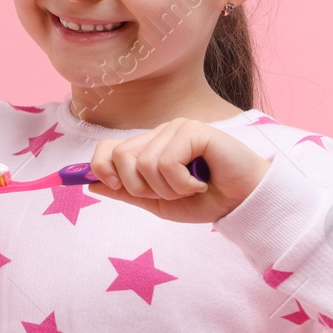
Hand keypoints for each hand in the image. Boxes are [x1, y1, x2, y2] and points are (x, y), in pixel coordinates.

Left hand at [86, 118, 271, 223]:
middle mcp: (159, 134)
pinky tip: (201, 182)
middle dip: (141, 188)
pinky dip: (181, 183)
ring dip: (167, 189)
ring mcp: (176, 128)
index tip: (118, 188)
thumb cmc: (206, 201)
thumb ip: (126, 192)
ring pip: (143, 164)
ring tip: (190, 188)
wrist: (244, 204)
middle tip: (169, 193)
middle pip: (120, 157)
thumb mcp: (158, 203)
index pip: (107, 148)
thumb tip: (89, 182)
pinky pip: (166, 162)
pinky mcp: (193, 130)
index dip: (102, 168)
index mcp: (148, 147)